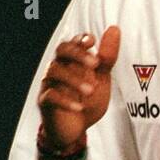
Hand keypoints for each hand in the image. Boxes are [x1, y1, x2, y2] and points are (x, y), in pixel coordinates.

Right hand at [37, 26, 120, 149]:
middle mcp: (60, 68)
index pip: (74, 42)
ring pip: (54, 71)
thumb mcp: (102, 79)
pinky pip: (50, 96)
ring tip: (90, 90)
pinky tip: (79, 107)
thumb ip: (107, 58)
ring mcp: (50, 83)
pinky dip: (65, 100)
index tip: (92, 41)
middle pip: (61, 50)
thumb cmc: (87, 100)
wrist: (75, 130)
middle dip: (78, 53)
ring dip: (74, 79)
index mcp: (73, 61)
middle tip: (95, 64)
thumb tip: (114, 29)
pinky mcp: (45, 101)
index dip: (81, 39)